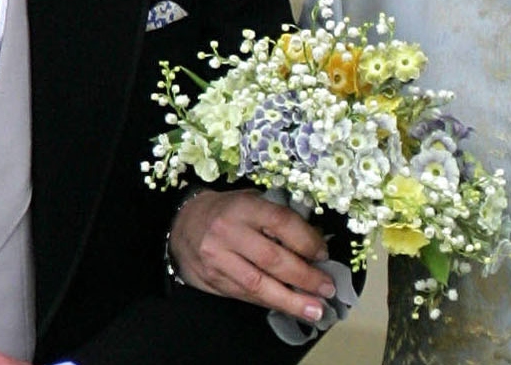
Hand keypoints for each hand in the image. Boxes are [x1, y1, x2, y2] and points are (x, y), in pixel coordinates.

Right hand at [169, 189, 336, 322]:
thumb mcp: (253, 202)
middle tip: (327, 287)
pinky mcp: (212, 280)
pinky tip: (289, 307)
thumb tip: (317, 242)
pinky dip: (271, 302)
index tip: (324, 254)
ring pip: (259, 284)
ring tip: (315, 309)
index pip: (281, 222)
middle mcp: (229, 232)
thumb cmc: (228, 211)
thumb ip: (280, 219)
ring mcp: (218, 259)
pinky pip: (246, 295)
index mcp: (244, 206)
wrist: (183, 223)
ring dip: (291, 300)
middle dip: (305, 277)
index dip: (306, 240)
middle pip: (272, 259)